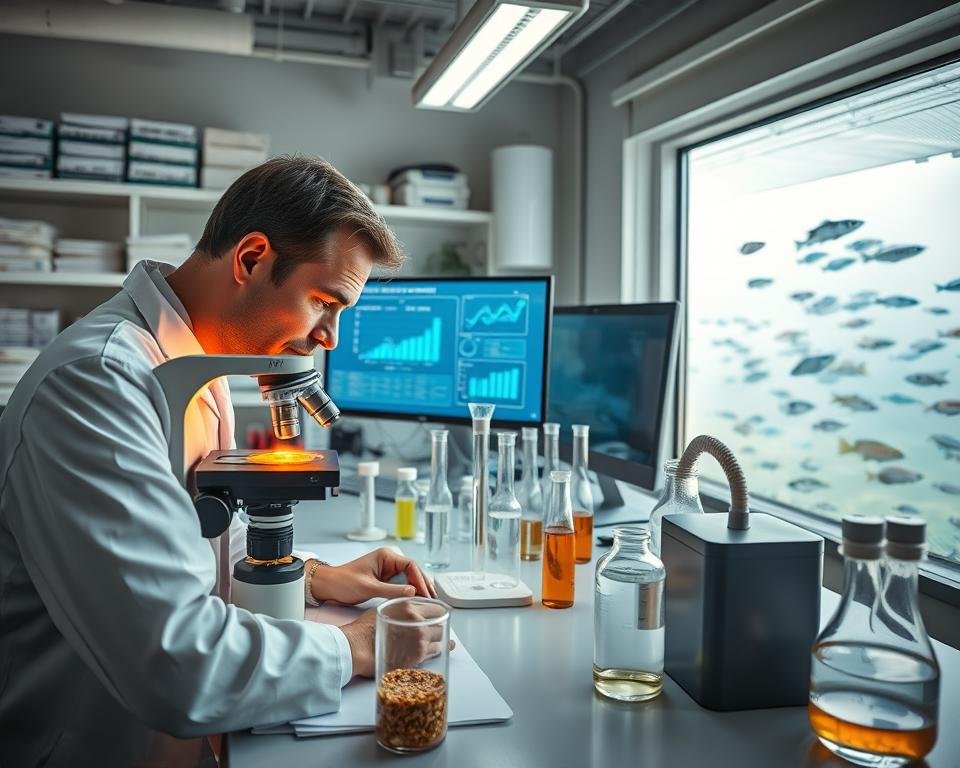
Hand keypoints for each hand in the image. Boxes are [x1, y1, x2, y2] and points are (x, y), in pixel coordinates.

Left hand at [308, 548, 436, 605]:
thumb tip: (413, 592)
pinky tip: (415, 602)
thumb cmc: (343, 582)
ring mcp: (387, 570)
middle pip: (413, 571)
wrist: (327, 586)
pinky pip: (401, 585)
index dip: (420, 580)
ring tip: (428, 602)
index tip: (426, 594)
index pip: (411, 565)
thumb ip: (392, 590)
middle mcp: (389, 561)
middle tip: (432, 599)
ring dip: (418, 589)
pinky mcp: (384, 580)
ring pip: (409, 578)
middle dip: (423, 584)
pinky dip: (409, 593)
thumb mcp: (369, 587)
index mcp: (386, 556)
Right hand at [339, 602, 454, 678]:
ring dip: (442, 639)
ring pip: (440, 637)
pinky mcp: (418, 656)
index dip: (438, 610)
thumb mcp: (383, 608)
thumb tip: (410, 604)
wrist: (356, 649)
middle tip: (442, 627)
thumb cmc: (364, 629)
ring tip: (447, 641)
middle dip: (441, 625)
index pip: (435, 606)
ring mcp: (420, 639)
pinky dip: (437, 650)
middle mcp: (418, 621)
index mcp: (409, 607)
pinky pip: (435, 652)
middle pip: (440, 621)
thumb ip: (400, 605)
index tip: (440, 614)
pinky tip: (440, 650)